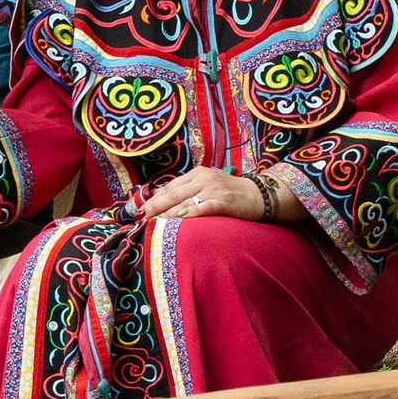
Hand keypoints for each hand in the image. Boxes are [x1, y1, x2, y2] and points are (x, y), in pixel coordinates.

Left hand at [135, 167, 262, 220]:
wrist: (258, 194)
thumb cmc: (228, 192)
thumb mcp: (205, 186)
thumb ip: (186, 191)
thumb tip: (161, 198)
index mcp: (195, 175)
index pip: (169, 187)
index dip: (153, 199)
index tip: (139, 210)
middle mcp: (202, 179)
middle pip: (173, 194)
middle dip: (154, 206)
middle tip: (140, 217)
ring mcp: (213, 190)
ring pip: (185, 202)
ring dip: (167, 213)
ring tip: (153, 223)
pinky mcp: (224, 201)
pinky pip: (206, 207)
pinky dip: (193, 213)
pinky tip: (182, 219)